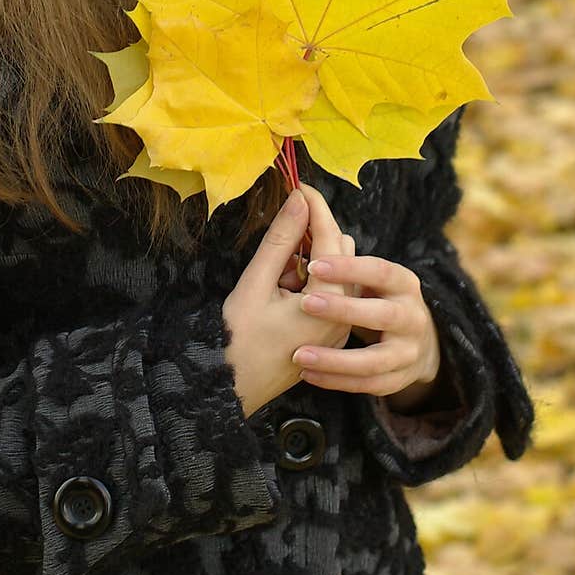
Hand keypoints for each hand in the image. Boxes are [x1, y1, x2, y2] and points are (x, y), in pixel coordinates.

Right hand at [222, 187, 355, 417]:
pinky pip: (329, 292)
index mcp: (330, 302)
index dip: (315, 205)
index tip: (298, 183)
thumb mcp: (256, 283)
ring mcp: (338, 326)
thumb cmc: (238, 339)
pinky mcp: (328, 333)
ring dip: (310, 257)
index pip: (330, 237)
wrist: (231, 391)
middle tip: (279, 231)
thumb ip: (280, 240)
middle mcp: (343, 315)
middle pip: (340, 253)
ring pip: (335, 271)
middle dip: (312, 233)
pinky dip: (309, 278)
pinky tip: (281, 285)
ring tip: (276, 267)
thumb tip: (298, 200)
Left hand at [290, 247, 441, 405]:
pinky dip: (337, 381)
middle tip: (306, 303)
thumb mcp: (370, 276)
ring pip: (374, 360)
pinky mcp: (398, 378)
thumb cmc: (378, 298)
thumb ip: (343, 254)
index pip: (381, 271)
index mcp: (404, 283)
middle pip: (383, 314)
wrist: (416, 341)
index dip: (350, 268)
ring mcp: (408, 351)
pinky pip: (367, 385)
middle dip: (343, 309)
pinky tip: (308, 374)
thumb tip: (305, 208)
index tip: (314, 264)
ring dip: (336, 359)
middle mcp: (413, 316)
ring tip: (299, 355)